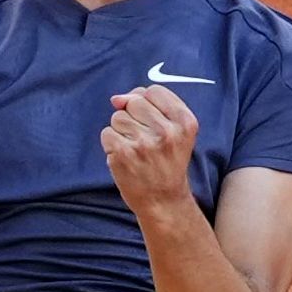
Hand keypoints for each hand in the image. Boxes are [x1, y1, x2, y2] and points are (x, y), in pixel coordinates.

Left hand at [102, 83, 198, 216]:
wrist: (163, 200)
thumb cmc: (167, 163)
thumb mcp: (175, 132)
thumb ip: (151, 106)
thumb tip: (117, 99)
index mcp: (185, 123)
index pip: (154, 91)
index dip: (147, 103)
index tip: (151, 121)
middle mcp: (167, 132)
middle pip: (134, 102)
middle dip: (133, 117)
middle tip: (145, 140)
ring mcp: (144, 143)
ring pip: (118, 117)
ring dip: (121, 131)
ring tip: (136, 150)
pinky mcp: (123, 154)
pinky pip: (107, 133)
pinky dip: (111, 144)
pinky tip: (125, 157)